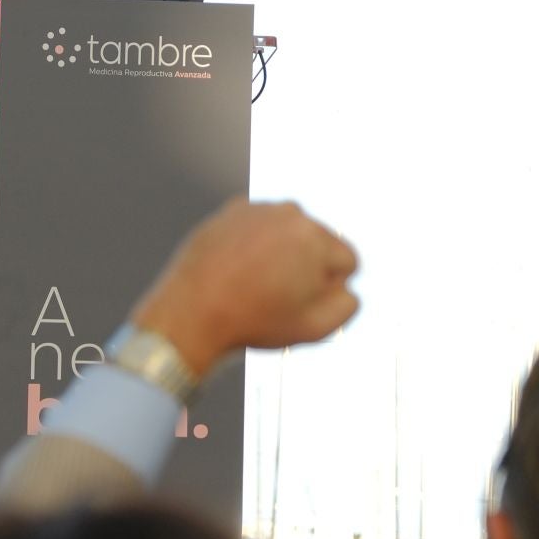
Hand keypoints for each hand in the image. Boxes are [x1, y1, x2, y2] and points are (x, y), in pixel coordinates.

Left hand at [131, 199, 359, 374]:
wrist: (191, 313)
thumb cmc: (253, 321)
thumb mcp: (314, 329)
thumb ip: (348, 306)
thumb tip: (347, 288)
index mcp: (316, 239)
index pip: (347, 261)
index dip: (330, 288)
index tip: (304, 302)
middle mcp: (290, 214)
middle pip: (318, 243)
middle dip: (307, 266)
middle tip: (278, 295)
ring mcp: (259, 209)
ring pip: (288, 233)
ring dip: (282, 253)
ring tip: (256, 284)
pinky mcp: (233, 211)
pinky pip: (258, 228)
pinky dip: (254, 245)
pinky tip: (239, 271)